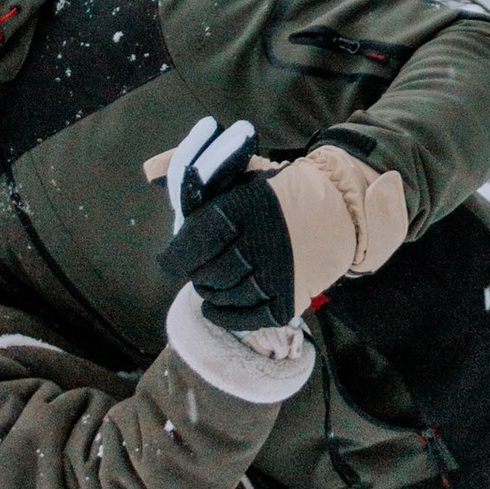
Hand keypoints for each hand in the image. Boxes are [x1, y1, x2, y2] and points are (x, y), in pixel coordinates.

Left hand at [155, 117, 295, 330]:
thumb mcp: (240, 170)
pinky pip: (244, 318)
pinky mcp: (286, 300)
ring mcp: (273, 277)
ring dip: (211, 291)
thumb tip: (150, 169)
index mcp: (239, 211)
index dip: (175, 255)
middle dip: (196, 271)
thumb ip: (196, 172)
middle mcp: (255, 246)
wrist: (339, 209)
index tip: (174, 254)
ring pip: (222, 297)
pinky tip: (217, 306)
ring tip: (214, 280)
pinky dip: (224, 315)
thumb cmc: (281, 189)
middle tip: (200, 265)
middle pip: (204, 274)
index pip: (188, 246)